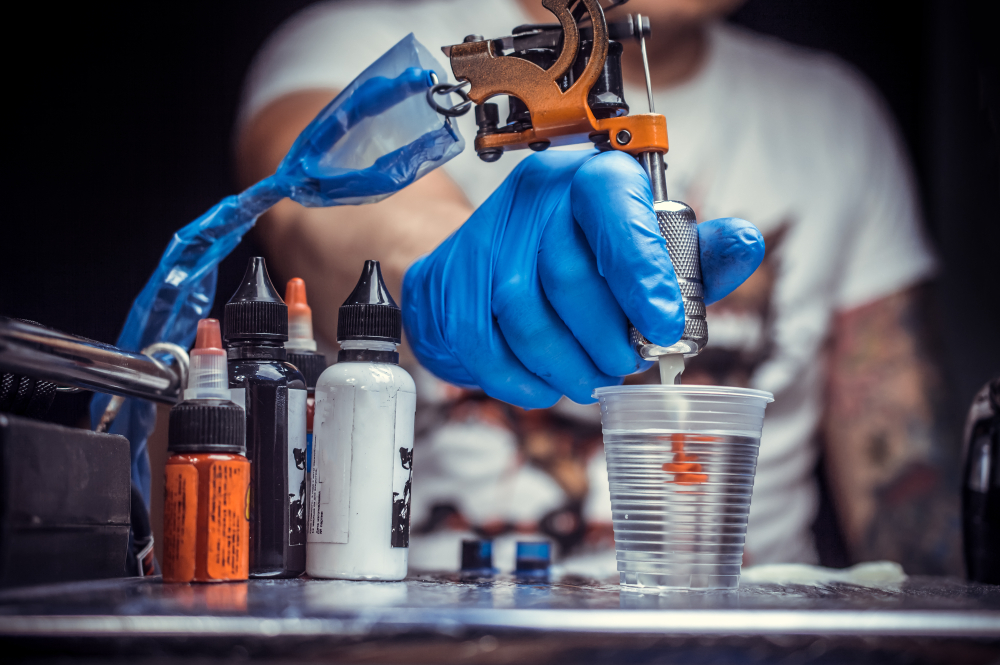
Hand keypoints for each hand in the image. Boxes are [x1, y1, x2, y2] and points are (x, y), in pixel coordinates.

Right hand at [402, 149, 763, 407]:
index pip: (611, 203)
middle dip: (606, 337)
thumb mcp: (641, 248)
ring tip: (593, 380)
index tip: (665, 328)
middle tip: (628, 365)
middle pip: (567, 275)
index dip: (641, 270)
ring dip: (568, 364)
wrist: (476, 266)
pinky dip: (523, 380)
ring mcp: (486, 241)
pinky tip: (547, 386)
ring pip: (525, 315)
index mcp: (588, 178)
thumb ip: (693, 255)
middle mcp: (534, 198)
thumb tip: (746, 243)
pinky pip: (487, 346)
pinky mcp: (453, 286)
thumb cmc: (572, 259)